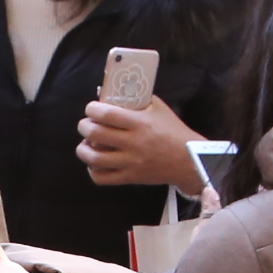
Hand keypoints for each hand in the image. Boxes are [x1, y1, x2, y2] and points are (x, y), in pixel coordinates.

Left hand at [77, 94, 206, 192]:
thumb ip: (136, 99)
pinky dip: (93, 171)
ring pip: (95, 159)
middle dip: (84, 127)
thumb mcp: (158, 108)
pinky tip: (95, 164)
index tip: (91, 109)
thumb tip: (109, 93)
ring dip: (83, 150)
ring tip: (85, 145)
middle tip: (85, 125)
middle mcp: (133, 143)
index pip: (106, 114)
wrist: (188, 159)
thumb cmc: (173, 131)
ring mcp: (131, 162)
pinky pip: (103, 178)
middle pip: (95, 134)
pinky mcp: (131, 177)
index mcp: (140, 123)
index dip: (92, 110)